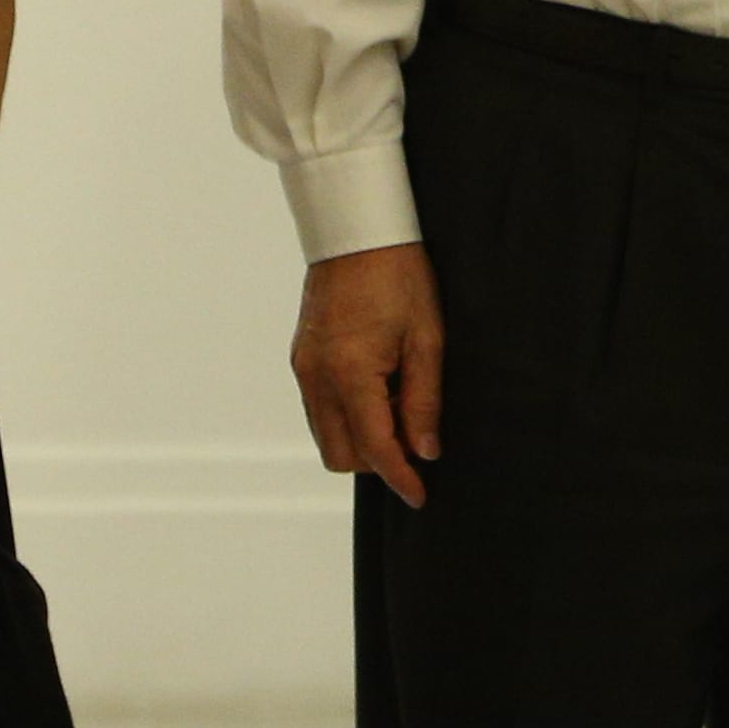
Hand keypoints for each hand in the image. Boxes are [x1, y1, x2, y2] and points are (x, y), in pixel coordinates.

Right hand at [297, 243, 443, 507]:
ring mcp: (304, 369)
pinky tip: (378, 388)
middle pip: (342, 454)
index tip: (420, 496)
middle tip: (415, 433)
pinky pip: (320, 409)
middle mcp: (317, 377)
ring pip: (327, 435)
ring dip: (362, 438)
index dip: (400, 478)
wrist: (356, 232)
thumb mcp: (427, 338)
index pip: (374, 449)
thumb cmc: (399, 276)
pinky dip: (347, 416)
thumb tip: (425, 450)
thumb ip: (425, 399)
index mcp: (350, 374)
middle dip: (378, 460)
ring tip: (399, 403)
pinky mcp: (301, 359)